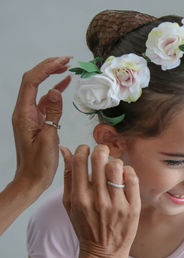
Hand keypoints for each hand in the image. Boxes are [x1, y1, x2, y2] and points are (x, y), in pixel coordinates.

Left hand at [0, 57, 70, 234]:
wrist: (32, 179)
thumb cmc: (39, 163)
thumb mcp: (48, 138)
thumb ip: (51, 113)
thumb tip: (54, 91)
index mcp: (23, 114)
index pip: (31, 82)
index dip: (46, 68)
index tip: (63, 62)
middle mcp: (24, 111)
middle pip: (32, 81)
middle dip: (48, 67)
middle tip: (66, 60)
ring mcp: (30, 115)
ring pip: (38, 89)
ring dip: (51, 76)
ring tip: (66, 67)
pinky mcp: (37, 121)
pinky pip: (44, 100)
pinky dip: (54, 91)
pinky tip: (64, 85)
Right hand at [61, 144, 140, 257]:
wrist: (104, 253)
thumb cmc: (85, 226)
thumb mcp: (70, 204)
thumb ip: (68, 176)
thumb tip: (65, 150)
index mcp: (79, 198)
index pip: (80, 160)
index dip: (83, 149)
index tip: (86, 151)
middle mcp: (98, 200)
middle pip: (100, 158)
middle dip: (100, 149)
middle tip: (102, 152)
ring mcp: (117, 204)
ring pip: (117, 166)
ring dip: (115, 161)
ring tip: (114, 168)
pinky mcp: (133, 207)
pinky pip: (133, 178)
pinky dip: (128, 172)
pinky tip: (124, 176)